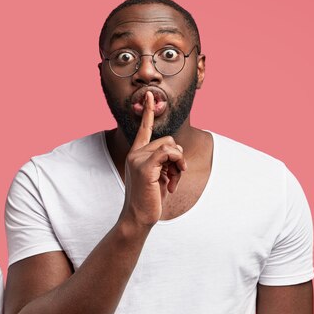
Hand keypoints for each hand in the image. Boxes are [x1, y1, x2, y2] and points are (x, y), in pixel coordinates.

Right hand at [120, 91, 186, 226]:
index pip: (144, 129)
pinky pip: (169, 153)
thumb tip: (177, 152)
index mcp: (137, 154)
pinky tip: (172, 183)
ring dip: (179, 164)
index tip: (151, 96)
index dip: (148, 111)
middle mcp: (135, 153)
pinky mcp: (144, 166)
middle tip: (173, 178)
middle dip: (178, 159)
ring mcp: (138, 159)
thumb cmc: (149, 199)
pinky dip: (177, 165)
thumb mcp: (158, 176)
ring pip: (171, 146)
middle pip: (169, 140)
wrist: (138, 217)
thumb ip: (164, 161)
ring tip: (172, 182)